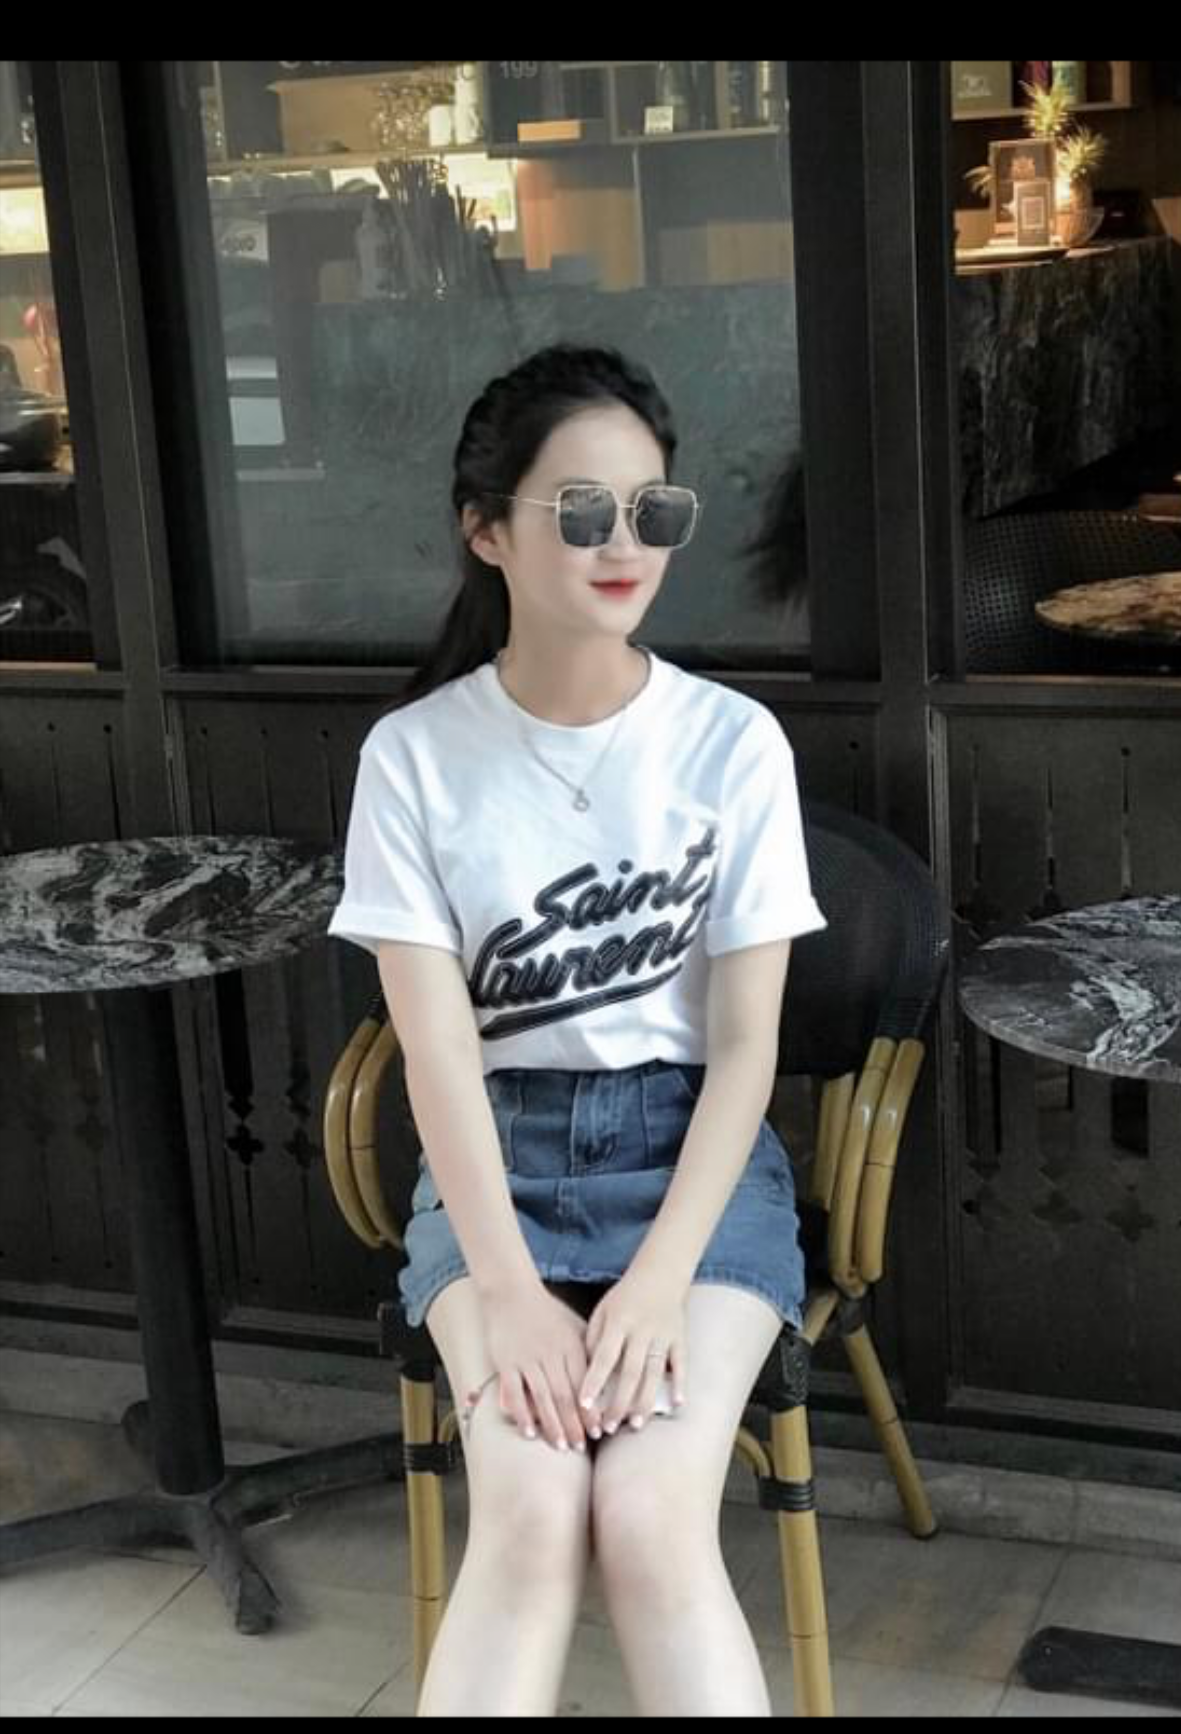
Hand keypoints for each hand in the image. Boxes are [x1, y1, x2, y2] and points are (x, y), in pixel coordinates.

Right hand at [481, 1283, 591, 1451]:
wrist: (511, 1292)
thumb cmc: (547, 1312)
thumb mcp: (574, 1326)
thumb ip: (588, 1351)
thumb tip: (605, 1380)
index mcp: (570, 1346)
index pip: (584, 1384)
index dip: (592, 1410)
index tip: (599, 1431)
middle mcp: (550, 1353)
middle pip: (565, 1395)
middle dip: (575, 1424)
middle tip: (582, 1446)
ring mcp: (527, 1358)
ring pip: (542, 1397)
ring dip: (552, 1424)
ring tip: (561, 1447)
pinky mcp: (506, 1361)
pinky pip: (514, 1392)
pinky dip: (522, 1413)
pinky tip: (529, 1432)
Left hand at [578, 1268, 687, 1433]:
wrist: (661, 1272)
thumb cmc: (625, 1296)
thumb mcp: (603, 1310)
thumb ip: (594, 1339)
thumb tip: (587, 1373)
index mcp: (618, 1322)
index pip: (603, 1357)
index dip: (594, 1381)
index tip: (584, 1405)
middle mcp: (641, 1330)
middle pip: (629, 1371)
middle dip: (618, 1402)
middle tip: (609, 1427)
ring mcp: (663, 1335)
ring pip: (654, 1372)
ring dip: (645, 1400)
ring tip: (636, 1424)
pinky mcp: (680, 1337)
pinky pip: (681, 1363)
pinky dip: (680, 1383)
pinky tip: (677, 1404)